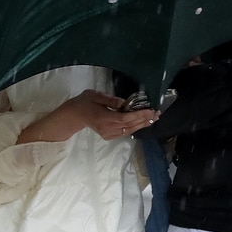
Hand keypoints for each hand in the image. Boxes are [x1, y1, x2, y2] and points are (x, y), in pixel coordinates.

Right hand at [18, 89, 158, 142]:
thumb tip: (124, 102)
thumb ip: (110, 100)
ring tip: (154, 117)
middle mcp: (107, 128)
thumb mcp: (95, 96)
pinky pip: (125, 132)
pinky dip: (135, 126)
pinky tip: (143, 122)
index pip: (125, 118)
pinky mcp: (109, 136)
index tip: (150, 110)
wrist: (74, 116)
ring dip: (143, 124)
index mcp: (103, 118)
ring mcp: (108, 134)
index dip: (139, 115)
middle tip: (157, 113)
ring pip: (129, 130)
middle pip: (130, 125)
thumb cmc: (84, 102)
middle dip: (145, 119)